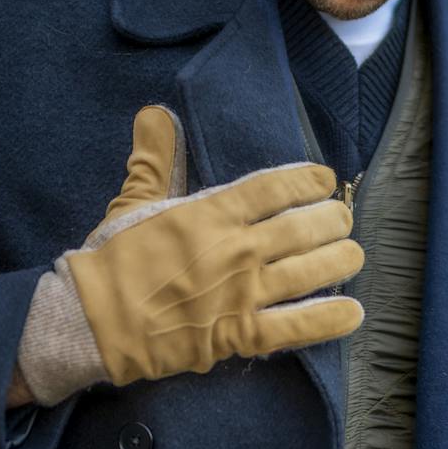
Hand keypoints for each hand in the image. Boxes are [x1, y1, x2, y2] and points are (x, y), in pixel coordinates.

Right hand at [17, 106, 363, 404]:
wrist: (94, 319)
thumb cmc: (113, 259)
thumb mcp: (132, 202)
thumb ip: (155, 159)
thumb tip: (155, 113)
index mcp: (212, 212)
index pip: (275, 187)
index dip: (308, 181)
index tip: (325, 181)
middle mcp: (236, 249)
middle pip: (304, 228)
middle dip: (332, 220)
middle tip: (342, 219)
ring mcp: (241, 293)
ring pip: (311, 272)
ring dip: (340, 261)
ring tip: (353, 255)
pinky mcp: (238, 334)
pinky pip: (296, 328)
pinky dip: (329, 320)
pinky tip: (353, 313)